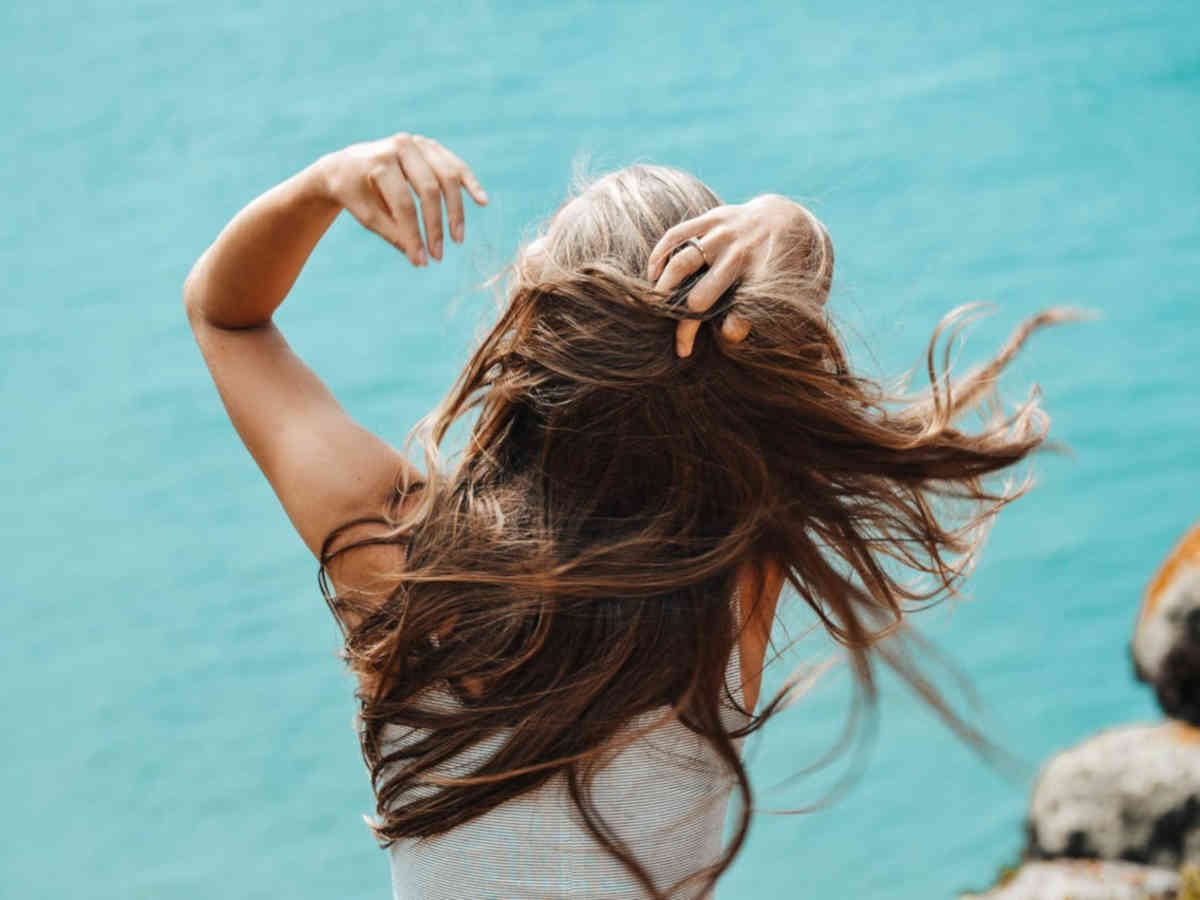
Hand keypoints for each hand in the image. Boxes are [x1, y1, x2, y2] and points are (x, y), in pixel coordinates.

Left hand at [318, 132, 487, 266]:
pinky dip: (470, 183)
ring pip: (447, 178)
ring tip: (457, 239)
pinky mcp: (431, 147)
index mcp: (379, 162)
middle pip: (428, 190)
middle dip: (435, 226)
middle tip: (438, 255)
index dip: (414, 235)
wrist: (346, 165)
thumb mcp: (367, 216)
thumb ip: (393, 234)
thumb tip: (420, 259)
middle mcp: (400, 146)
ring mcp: (418, 143)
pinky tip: (482, 201)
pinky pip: (455, 165)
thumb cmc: (355, 193)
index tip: (421, 261)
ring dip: (456, 211)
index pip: (403, 204)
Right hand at [646, 194, 819, 356]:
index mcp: (764, 275)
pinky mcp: (712, 217)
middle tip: (681, 343)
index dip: (733, 327)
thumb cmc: (781, 267)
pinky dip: (660, 256)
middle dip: (688, 320)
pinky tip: (653, 275)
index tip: (721, 341)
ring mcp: (724, 233)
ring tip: (658, 309)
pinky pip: (676, 235)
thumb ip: (759, 315)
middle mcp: (742, 253)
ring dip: (665, 289)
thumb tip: (731, 335)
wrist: (784, 218)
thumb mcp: (784, 293)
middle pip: (703, 294)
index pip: (744, 308)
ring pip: (682, 263)